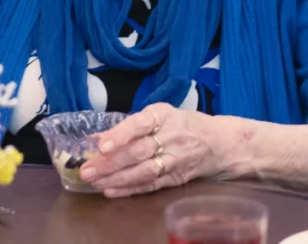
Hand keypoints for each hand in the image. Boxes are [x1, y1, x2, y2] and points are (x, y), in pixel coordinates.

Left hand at [78, 104, 230, 197]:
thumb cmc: (184, 124)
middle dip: (111, 163)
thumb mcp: (160, 115)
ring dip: (117, 179)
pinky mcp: (176, 178)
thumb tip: (98, 137)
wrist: (219, 143)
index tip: (102, 145)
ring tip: (95, 182)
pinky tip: (112, 191)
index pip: (140, 124)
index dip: (120, 135)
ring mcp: (175, 159)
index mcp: (164, 115)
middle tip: (88, 170)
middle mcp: (171, 137)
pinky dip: (130, 189)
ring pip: (143, 171)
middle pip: (139, 152)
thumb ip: (131, 126)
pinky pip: (151, 185)